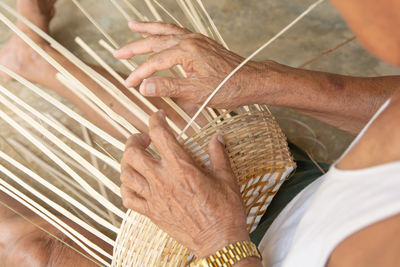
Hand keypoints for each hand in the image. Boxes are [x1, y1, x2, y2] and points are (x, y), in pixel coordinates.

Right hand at [114, 21, 272, 108]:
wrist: (252, 80)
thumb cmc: (228, 87)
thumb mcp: (197, 92)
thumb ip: (169, 88)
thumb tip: (144, 87)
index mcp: (186, 52)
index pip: (154, 62)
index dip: (139, 73)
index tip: (129, 83)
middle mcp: (189, 40)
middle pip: (155, 40)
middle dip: (134, 47)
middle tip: (117, 52)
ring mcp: (196, 39)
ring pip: (166, 31)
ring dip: (148, 29)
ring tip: (132, 26)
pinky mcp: (202, 42)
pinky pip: (178, 31)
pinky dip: (165, 30)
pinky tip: (161, 31)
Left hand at [120, 110, 249, 257]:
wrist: (219, 241)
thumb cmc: (225, 211)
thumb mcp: (227, 178)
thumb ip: (218, 154)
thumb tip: (217, 138)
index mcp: (182, 168)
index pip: (160, 135)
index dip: (156, 119)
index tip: (159, 116)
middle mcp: (163, 181)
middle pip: (133, 153)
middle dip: (134, 140)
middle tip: (144, 138)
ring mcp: (154, 198)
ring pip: (126, 174)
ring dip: (127, 161)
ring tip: (136, 157)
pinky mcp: (151, 213)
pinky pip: (128, 198)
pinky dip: (125, 186)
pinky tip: (133, 181)